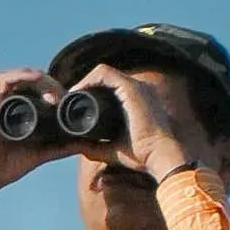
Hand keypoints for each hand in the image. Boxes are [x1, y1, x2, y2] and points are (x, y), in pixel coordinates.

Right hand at [0, 69, 78, 197]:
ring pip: (21, 77)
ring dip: (41, 80)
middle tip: (64, 98)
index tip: (69, 101)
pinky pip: (4, 81)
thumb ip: (61, 147)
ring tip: (54, 95)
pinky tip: (37, 78)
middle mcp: (9, 103)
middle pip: (32, 80)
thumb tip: (86, 144)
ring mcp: (0, 102)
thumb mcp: (40, 154)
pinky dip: (21, 76)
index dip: (55, 89)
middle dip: (52, 84)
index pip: (38, 89)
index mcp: (19, 111)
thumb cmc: (4, 167)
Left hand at [80, 64, 206, 184]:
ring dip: (84, 82)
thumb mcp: (113, 149)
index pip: (111, 88)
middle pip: (106, 79)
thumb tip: (76, 147)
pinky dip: (89, 79)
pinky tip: (77, 90)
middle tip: (68, 101)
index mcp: (139, 100)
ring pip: (103, 73)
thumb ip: (96, 147)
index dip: (91, 92)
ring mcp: (137, 86)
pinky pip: (104, 73)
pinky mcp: (132, 87)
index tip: (74, 105)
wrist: (160, 156)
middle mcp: (140, 88)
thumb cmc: (142, 155)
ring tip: (70, 96)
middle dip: (85, 86)